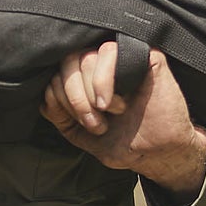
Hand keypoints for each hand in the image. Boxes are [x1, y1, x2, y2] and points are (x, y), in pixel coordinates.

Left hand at [41, 42, 205, 195]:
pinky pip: (110, 51)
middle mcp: (101, 63)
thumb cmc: (124, 141)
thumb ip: (59, 115)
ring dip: (91, 94)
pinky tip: (118, 102)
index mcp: (85, 78)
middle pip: (67, 61)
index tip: (82, 123)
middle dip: (74, 98)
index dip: (61, 98)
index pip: (57, 71)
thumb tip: (46, 96)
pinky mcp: (144, 55)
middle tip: (95, 122)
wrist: (159, 153)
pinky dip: (105, 81)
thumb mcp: (81, 133)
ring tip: (110, 113)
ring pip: (85, 57)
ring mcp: (122, 57)